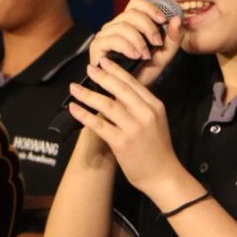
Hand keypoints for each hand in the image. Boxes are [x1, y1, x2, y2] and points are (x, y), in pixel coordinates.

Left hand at [66, 57, 189, 199]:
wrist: (162, 175)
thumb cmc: (157, 149)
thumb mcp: (156, 121)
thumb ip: (140, 106)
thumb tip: (118, 93)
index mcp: (155, 106)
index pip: (133, 83)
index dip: (116, 71)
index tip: (103, 62)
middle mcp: (145, 114)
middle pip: (119, 89)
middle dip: (101, 76)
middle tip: (88, 68)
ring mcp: (133, 128)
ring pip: (107, 105)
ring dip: (87, 94)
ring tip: (74, 88)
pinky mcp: (122, 143)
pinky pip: (99, 125)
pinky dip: (84, 115)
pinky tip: (74, 108)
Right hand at [87, 0, 183, 88]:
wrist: (131, 92)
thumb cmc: (146, 71)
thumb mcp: (165, 54)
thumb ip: (174, 37)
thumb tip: (177, 19)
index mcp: (131, 22)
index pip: (136, 2)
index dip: (150, 7)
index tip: (163, 20)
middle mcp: (116, 25)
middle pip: (131, 13)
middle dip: (148, 27)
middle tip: (157, 43)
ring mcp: (105, 34)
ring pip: (123, 26)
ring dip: (139, 40)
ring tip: (145, 55)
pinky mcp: (97, 46)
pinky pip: (112, 38)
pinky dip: (127, 46)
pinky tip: (135, 56)